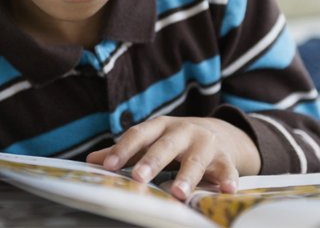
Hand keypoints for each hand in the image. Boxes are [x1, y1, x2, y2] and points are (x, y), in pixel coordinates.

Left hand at [86, 116, 260, 199]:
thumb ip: (126, 151)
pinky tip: (227, 190)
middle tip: (140, 177)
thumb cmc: (176, 140)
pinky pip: (227, 168)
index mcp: (161, 126)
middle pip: (166, 145)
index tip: (109, 165)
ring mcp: (206, 143)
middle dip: (153, 161)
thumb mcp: (152, 140)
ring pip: (196, 159)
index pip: (139, 134)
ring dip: (188, 176)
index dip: (123, 149)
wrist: (220, 132)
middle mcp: (183, 131)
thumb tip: (92, 160)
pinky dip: (228, 178)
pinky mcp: (225, 157)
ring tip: (178, 193)